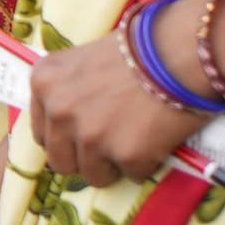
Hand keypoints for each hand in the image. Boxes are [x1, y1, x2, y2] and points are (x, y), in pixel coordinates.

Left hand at [27, 29, 201, 189]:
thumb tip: (68, 123)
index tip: (86, 134)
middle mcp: (59, 110)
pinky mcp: (125, 155)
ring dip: (115, 164)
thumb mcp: (86, 60)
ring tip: (137, 138)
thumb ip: (69, 90)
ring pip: (93, 175)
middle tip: (112, 143)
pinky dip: (146, 162)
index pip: (42, 133)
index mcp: (45, 82)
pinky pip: (131, 174)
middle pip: (60, 160)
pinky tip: (156, 137)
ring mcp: (90, 135)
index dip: (66, 137)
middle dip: (85, 158)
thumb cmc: (140, 49)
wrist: (183, 50)